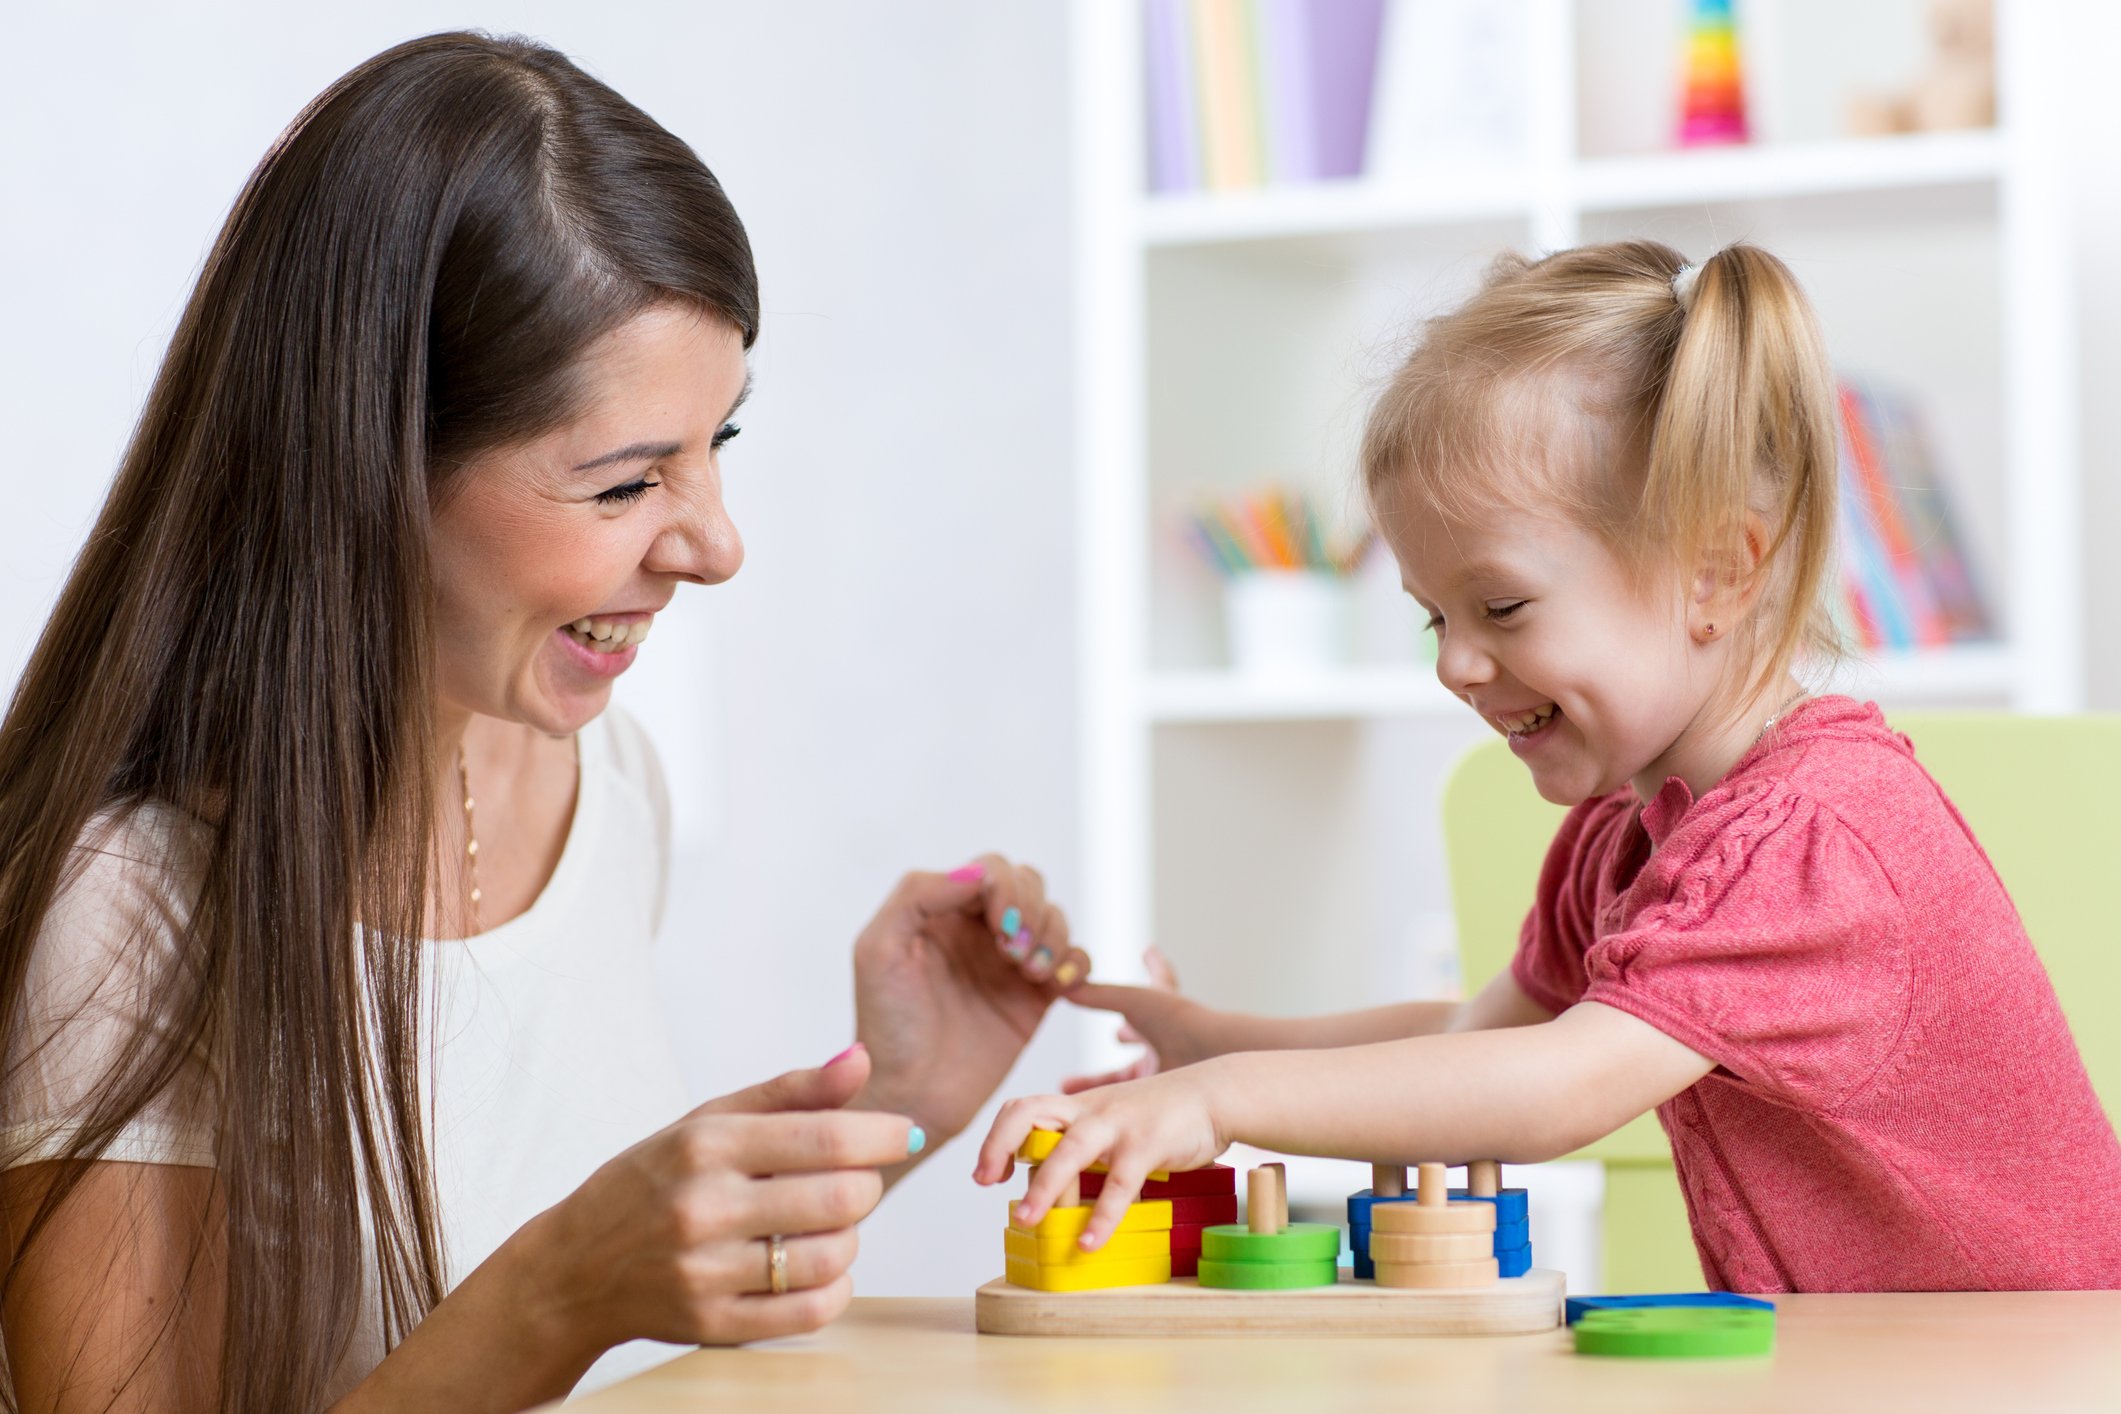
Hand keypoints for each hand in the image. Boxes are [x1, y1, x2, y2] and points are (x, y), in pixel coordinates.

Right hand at [527, 1045, 916, 1350]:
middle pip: (840, 1198)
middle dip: (865, 1186)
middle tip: (852, 1181)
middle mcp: (703, 1207)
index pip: (825, 1137)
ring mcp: (705, 1272)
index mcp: (706, 1145)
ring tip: (827, 1225)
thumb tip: (861, 1060)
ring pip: (832, 1256)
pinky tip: (818, 1268)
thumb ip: (791, 1091)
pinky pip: (811, 1311)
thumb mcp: (708, 1121)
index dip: (884, 1134)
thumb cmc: (653, 1181)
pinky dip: (834, 1287)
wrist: (574, 1267)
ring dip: (850, 1238)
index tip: (907, 1133)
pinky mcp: (712, 1325)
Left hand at [849, 855, 1089, 1147]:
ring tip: (1029, 974)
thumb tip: (978, 873)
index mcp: (941, 912)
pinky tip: (1056, 985)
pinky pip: (1075, 960)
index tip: (998, 927)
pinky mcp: (1036, 997)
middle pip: (1029, 885)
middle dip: (1032, 912)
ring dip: (1052, 937)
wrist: (912, 1096)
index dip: (1005, 889)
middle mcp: (977, 930)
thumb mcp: (880, 948)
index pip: (990, 871)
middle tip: (1013, 955)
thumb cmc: (887, 1026)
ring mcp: (1009, 963)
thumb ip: (918, 895)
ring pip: (1055, 918)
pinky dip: (1076, 963)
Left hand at [971, 1063, 1230, 1255]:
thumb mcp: (1114, 1118)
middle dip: (998, 1146)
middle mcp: (1091, 1109)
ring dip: (1042, 1187)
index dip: (998, 1137)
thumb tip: (1054, 1179)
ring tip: (1025, 1219)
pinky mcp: (1148, 1144)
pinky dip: (1102, 1217)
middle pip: (1029, 1114)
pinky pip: (1119, 1184)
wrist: (1214, 1094)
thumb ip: (1084, 1139)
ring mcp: (1118, 1124)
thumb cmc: (1161, 1113)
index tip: (987, 1173)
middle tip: (984, 1183)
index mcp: (1079, 1105)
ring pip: (1068, 1150)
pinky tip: (1090, 1243)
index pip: (1023, 1108)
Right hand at [1059, 946, 1222, 1090]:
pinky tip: (1087, 1107)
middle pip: (1142, 1035)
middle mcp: (1166, 1038)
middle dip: (1127, 1034)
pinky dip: (1104, 1100)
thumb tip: (1066, 987)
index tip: (1151, 952)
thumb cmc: (1177, 1020)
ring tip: (1069, 1084)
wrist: (1208, 1058)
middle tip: (1118, 1034)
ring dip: (1101, 1078)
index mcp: (1162, 1010)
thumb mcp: (1132, 1000)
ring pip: (1129, 1073)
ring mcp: (1165, 1068)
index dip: (1154, 967)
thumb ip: (1099, 996)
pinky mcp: (1159, 1097)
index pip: (1157, 983)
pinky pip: (1127, 1098)